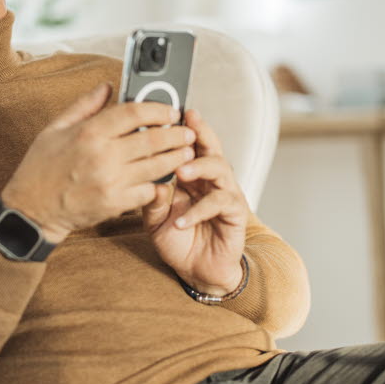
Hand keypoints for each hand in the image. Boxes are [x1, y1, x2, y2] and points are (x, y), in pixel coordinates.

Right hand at [1, 82, 197, 242]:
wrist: (31, 211)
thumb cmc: (41, 169)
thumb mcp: (55, 129)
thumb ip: (85, 105)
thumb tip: (108, 86)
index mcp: (88, 132)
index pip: (134, 112)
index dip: (157, 109)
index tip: (170, 111)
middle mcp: (102, 155)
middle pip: (152, 139)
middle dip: (176, 134)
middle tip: (187, 132)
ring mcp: (110, 181)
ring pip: (156, 166)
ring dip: (176, 159)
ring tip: (186, 153)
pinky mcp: (114, 204)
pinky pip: (148, 191)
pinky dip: (159, 185)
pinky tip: (166, 178)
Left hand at [142, 109, 247, 295]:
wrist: (196, 271)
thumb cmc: (177, 239)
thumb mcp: (154, 218)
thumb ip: (151, 198)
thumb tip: (149, 181)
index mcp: (191, 175)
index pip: (189, 145)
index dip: (184, 129)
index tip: (172, 113)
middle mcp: (209, 180)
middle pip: (210, 147)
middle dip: (201, 132)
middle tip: (188, 124)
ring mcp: (224, 193)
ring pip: (220, 168)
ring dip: (200, 166)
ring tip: (181, 172)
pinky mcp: (235, 213)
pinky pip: (220, 202)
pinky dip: (199, 210)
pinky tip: (181, 220)